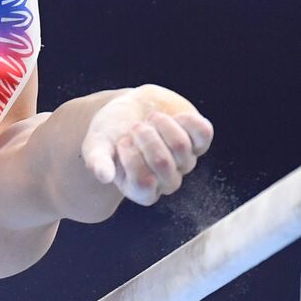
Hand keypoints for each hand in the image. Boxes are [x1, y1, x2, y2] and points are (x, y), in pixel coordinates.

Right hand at [81, 85, 213, 206]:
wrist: (129, 110)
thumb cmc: (110, 132)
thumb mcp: (96, 145)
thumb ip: (97, 161)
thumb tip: (104, 177)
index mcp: (141, 190)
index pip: (143, 183)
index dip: (131, 158)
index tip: (121, 142)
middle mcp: (167, 181)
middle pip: (163, 163)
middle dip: (145, 138)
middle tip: (134, 127)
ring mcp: (185, 162)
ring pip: (181, 146)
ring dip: (161, 125)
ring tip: (150, 119)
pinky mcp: (199, 141)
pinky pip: (203, 133)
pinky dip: (186, 120)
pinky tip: (173, 116)